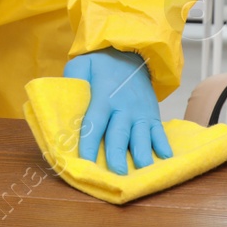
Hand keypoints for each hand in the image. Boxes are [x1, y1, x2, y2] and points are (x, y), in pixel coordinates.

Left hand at [64, 48, 171, 175]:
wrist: (132, 52)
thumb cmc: (101, 64)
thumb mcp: (82, 64)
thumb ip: (72, 79)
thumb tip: (60, 100)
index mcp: (103, 96)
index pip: (95, 123)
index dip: (90, 143)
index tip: (85, 162)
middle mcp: (124, 107)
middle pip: (119, 134)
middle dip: (118, 155)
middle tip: (116, 174)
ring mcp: (141, 112)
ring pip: (142, 136)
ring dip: (142, 154)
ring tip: (142, 172)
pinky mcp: (152, 115)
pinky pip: (160, 132)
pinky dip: (163, 145)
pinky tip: (165, 159)